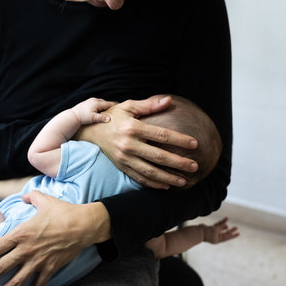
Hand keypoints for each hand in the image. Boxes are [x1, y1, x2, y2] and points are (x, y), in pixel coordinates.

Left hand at [0, 190, 109, 285]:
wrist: (84, 224)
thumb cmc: (63, 212)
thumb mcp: (44, 200)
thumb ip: (31, 197)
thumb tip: (25, 196)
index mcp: (21, 233)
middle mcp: (27, 249)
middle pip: (0, 267)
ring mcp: (39, 261)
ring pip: (16, 281)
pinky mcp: (51, 268)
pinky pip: (38, 284)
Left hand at [71, 97, 116, 124]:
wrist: (73, 116)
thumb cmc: (83, 117)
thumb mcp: (93, 118)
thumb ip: (101, 118)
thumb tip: (110, 118)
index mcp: (97, 103)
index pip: (110, 104)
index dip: (116, 106)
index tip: (122, 108)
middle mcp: (95, 100)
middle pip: (106, 102)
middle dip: (112, 106)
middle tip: (118, 110)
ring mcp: (92, 100)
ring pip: (102, 102)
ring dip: (106, 106)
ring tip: (112, 110)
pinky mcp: (89, 102)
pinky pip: (98, 103)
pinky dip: (102, 106)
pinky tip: (103, 110)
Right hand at [75, 95, 198, 188]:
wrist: (89, 131)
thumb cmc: (112, 116)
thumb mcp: (129, 106)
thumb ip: (150, 105)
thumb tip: (169, 100)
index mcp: (133, 128)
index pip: (162, 136)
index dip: (180, 140)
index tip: (195, 144)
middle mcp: (129, 145)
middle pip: (159, 156)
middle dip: (179, 163)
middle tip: (195, 166)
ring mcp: (124, 158)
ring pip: (150, 171)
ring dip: (169, 177)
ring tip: (184, 181)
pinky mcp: (121, 167)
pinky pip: (140, 178)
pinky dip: (154, 183)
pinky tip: (167, 185)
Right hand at [203, 217, 238, 243]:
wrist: (198, 232)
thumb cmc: (207, 232)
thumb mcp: (216, 230)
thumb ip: (221, 227)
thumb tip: (227, 226)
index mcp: (218, 240)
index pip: (227, 237)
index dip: (233, 235)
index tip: (238, 233)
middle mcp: (216, 237)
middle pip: (225, 233)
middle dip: (230, 230)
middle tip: (236, 227)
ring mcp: (213, 233)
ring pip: (220, 229)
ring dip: (224, 225)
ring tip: (227, 219)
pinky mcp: (210, 229)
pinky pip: (216, 226)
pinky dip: (220, 223)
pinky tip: (224, 220)